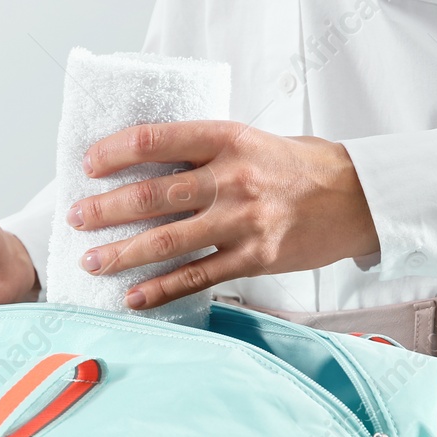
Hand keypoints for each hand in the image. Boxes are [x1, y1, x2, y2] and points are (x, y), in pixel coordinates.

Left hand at [71, 124, 379, 309]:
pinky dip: (162, 289)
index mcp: (230, 138)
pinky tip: (133, 297)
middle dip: (107, 209)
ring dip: (123, 253)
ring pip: (169, 240)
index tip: (88, 164)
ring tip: (91, 262)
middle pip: (154, 194)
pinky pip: (199, 276)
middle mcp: (235, 178)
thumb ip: (206, 152)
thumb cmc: (300, 166)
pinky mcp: (257, 258)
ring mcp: (245, 221)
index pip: (159, 139)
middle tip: (75, 218)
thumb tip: (145, 164)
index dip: (116, 152)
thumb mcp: (254, 141)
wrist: (360, 198)